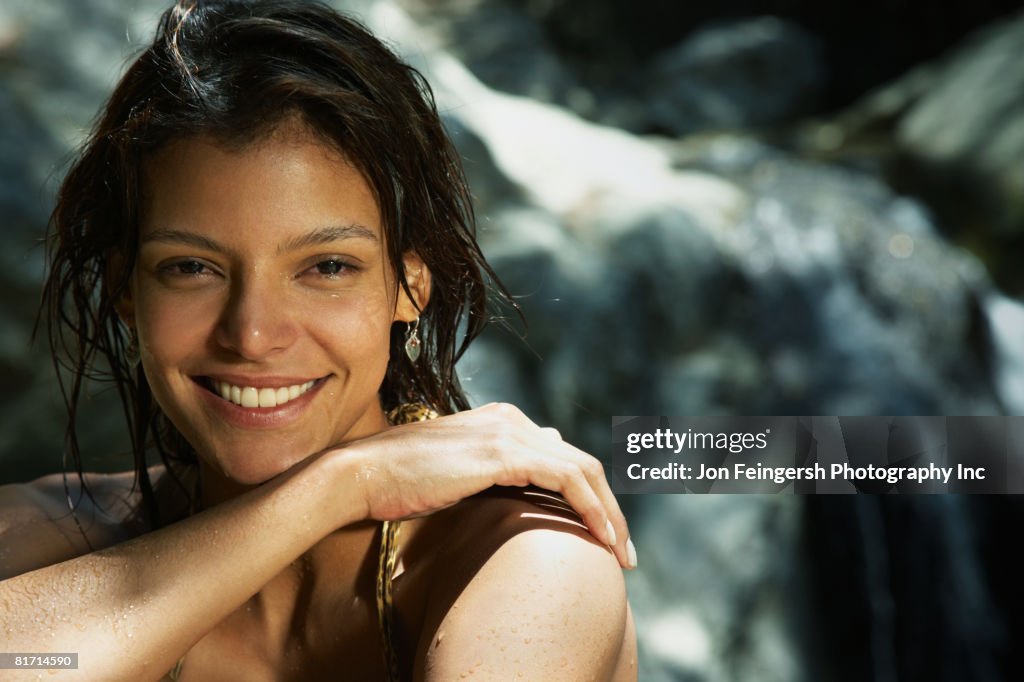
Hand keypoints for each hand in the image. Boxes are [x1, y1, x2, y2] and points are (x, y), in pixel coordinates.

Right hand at [336, 402, 634, 568]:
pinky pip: (567, 480)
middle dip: (610, 508)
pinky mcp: (502, 453)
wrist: (360, 474)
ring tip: (621, 553)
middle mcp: (512, 419)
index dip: (589, 496)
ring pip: (584, 470)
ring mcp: (508, 432)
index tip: (600, 534)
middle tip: (623, 550)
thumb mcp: (454, 475)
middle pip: (582, 462)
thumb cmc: (397, 483)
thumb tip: (526, 482)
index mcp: (502, 420)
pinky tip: (602, 539)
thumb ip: (491, 474)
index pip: (564, 456)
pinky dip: (592, 509)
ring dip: (610, 514)